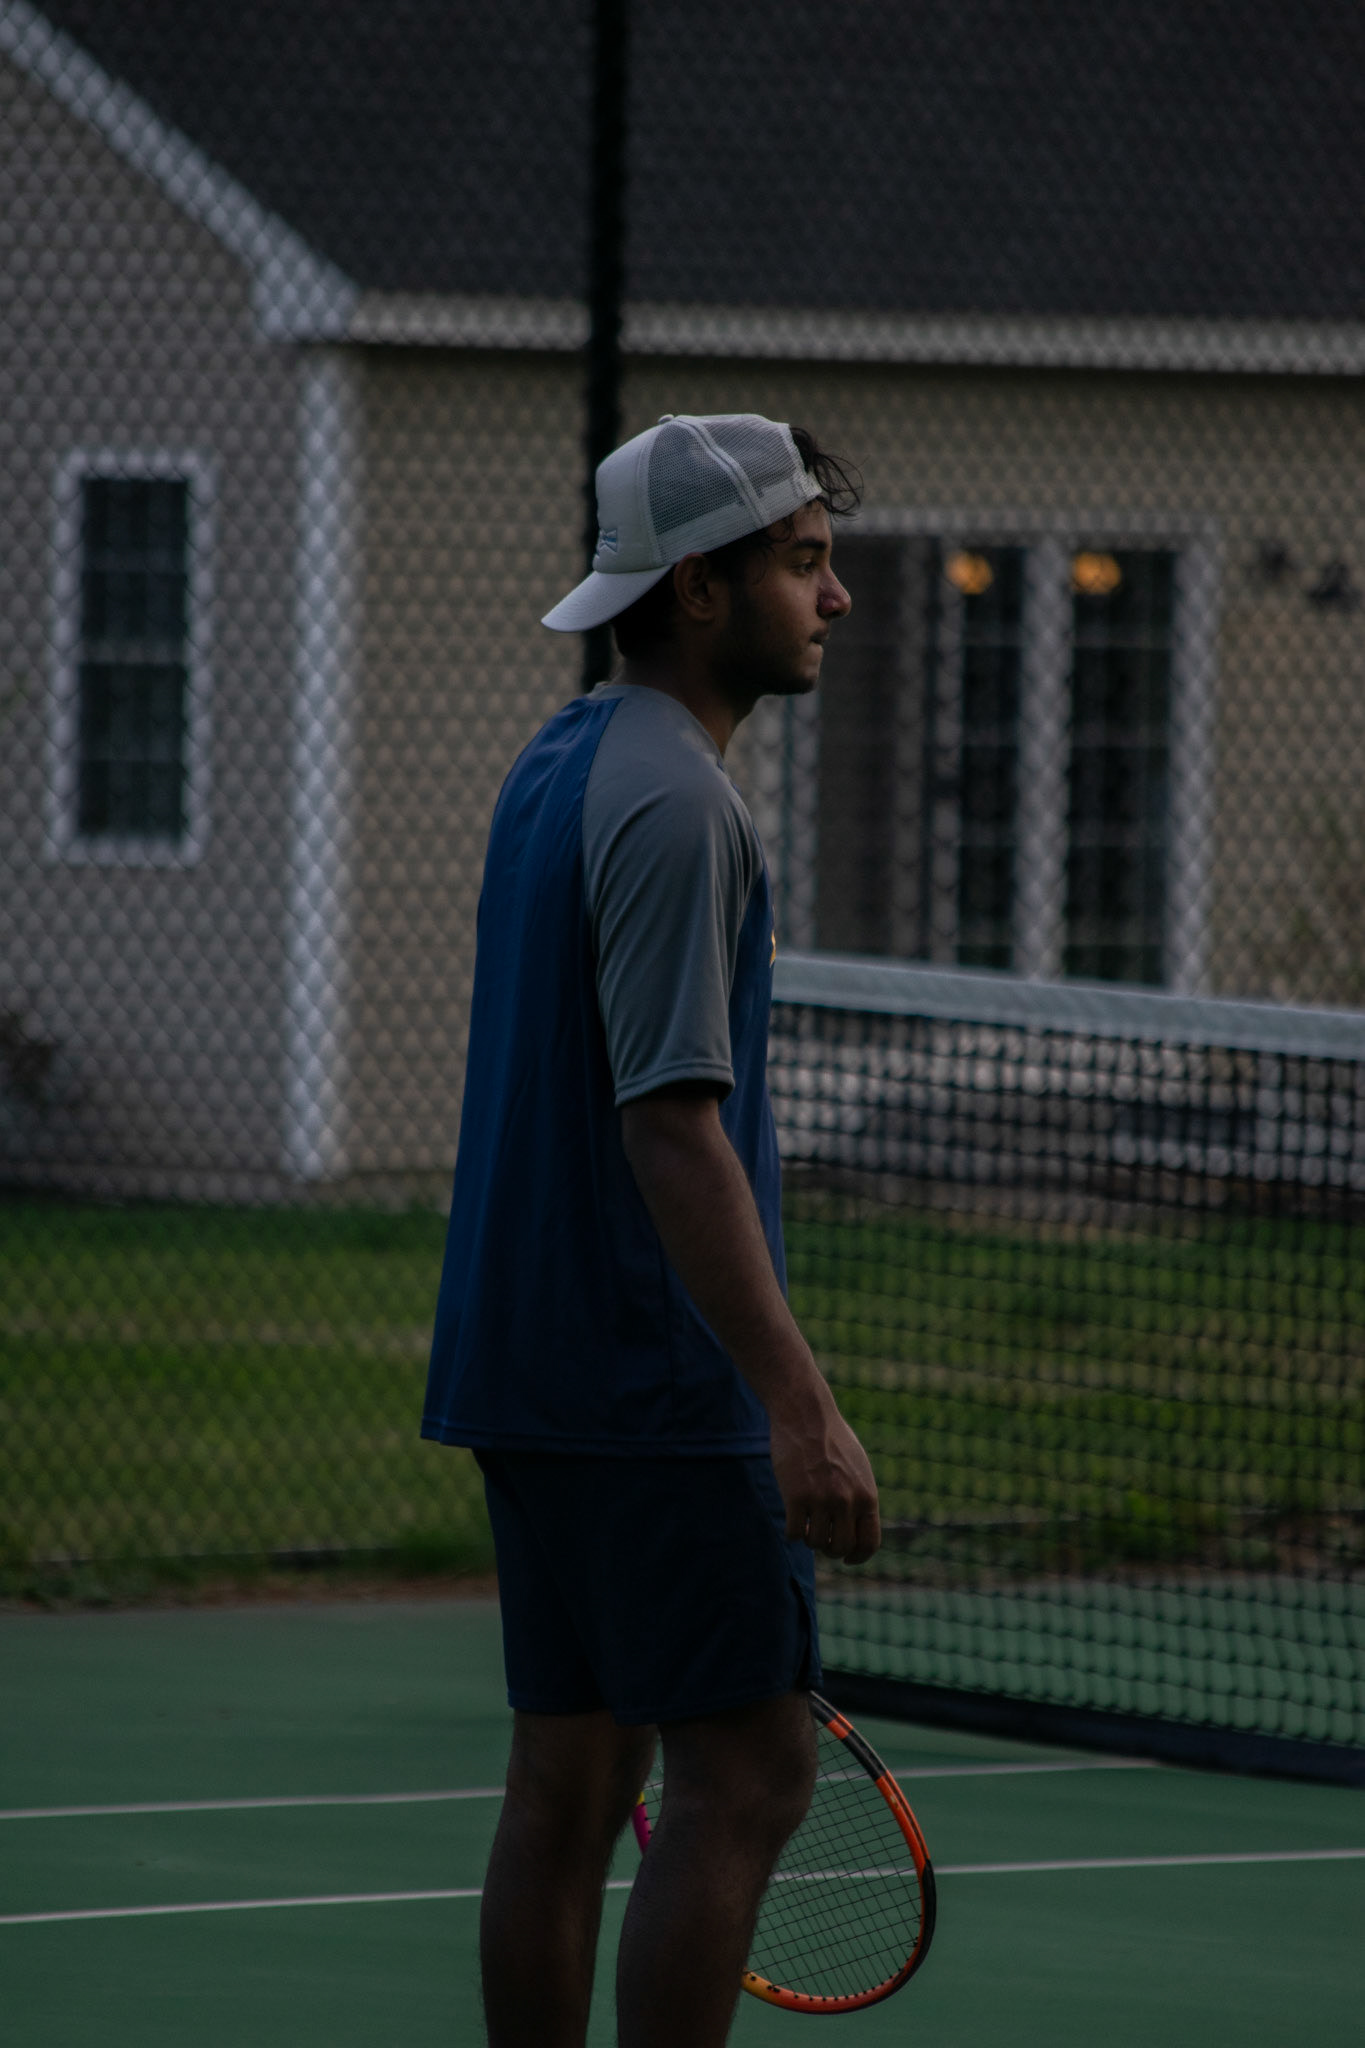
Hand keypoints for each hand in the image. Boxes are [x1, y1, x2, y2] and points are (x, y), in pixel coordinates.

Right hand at [769, 1391, 880, 1565]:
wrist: (806, 1414)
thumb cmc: (832, 1438)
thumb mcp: (858, 1468)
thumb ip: (860, 1497)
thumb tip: (858, 1528)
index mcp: (867, 1495)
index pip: (869, 1543)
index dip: (857, 1557)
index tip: (846, 1558)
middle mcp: (847, 1501)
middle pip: (841, 1547)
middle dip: (830, 1548)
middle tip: (821, 1537)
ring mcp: (821, 1500)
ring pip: (816, 1543)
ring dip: (809, 1538)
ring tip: (806, 1523)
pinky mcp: (796, 1496)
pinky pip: (794, 1533)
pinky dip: (792, 1532)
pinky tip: (792, 1519)